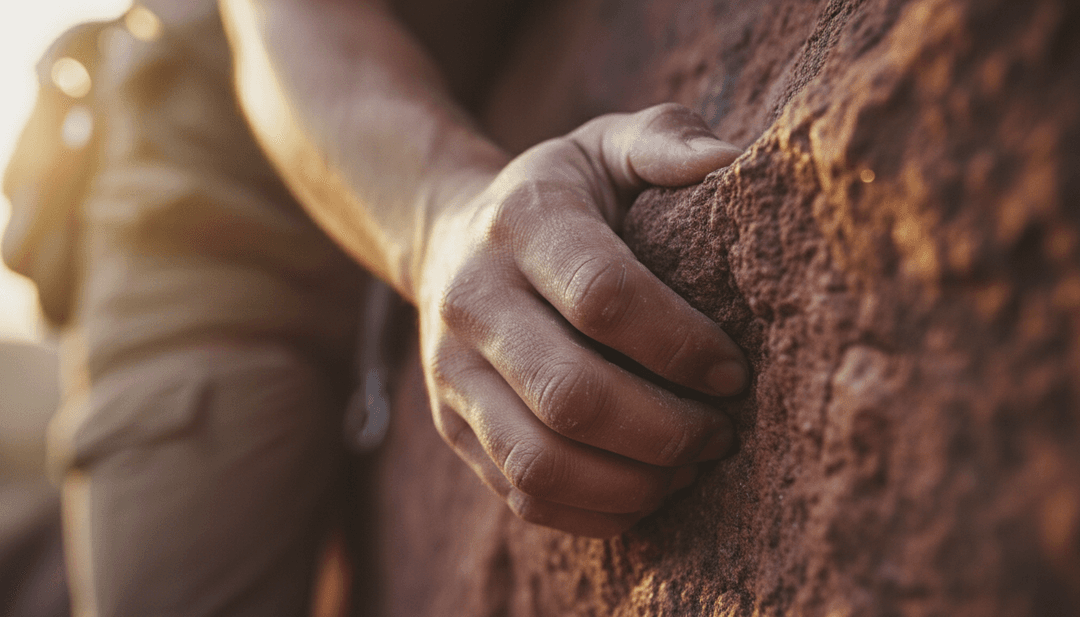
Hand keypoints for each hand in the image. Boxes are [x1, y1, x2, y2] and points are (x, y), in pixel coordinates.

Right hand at [414, 104, 747, 536]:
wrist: (449, 239)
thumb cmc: (557, 197)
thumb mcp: (604, 145)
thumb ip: (663, 141)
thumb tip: (733, 162)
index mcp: (519, 224)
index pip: (603, 298)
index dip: (680, 345)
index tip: (734, 370)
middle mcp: (471, 300)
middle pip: (572, 396)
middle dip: (667, 430)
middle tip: (723, 432)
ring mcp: (450, 373)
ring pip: (540, 463)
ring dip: (633, 483)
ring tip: (688, 467)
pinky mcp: (450, 427)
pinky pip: (520, 496)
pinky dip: (594, 512)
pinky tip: (645, 489)